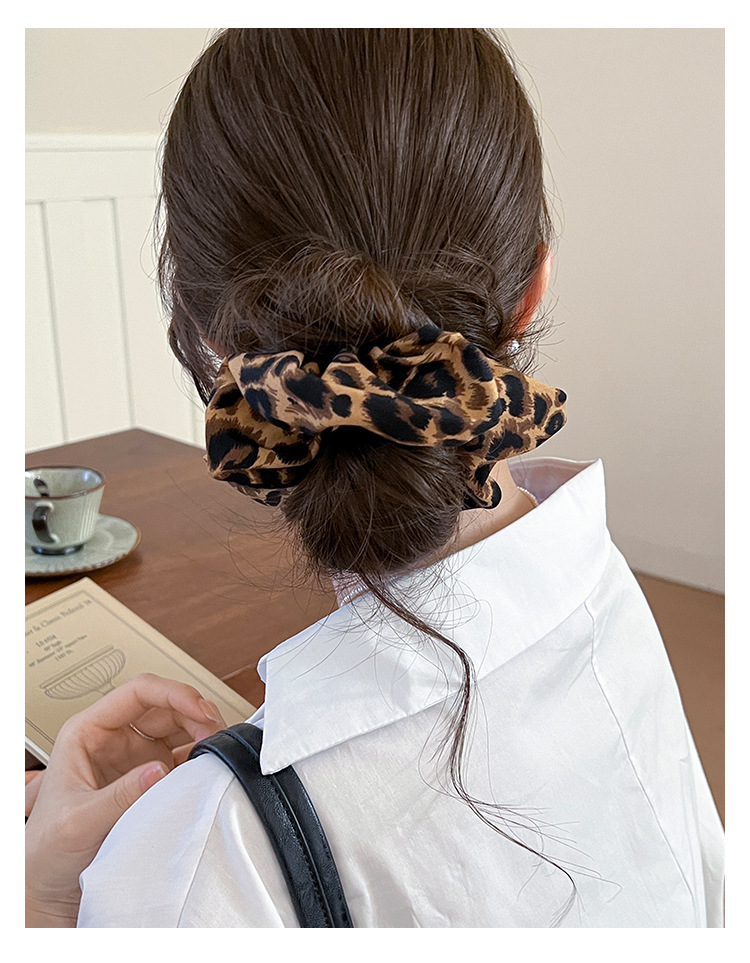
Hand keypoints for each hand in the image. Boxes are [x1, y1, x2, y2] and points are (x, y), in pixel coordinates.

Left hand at [25, 673, 225, 927]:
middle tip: (215, 734)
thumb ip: (119, 795)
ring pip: (178, 727)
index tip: (199, 709)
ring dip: (202, 732)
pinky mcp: (151, 778)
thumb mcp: (78, 821)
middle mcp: (115, 738)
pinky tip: (209, 768)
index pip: (137, 692)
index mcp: (88, 732)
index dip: (172, 693)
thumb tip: (159, 770)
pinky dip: (200, 758)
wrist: (51, 884)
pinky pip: (182, 757)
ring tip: (217, 749)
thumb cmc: (48, 848)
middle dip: (195, 714)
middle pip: (165, 707)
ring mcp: (135, 757)